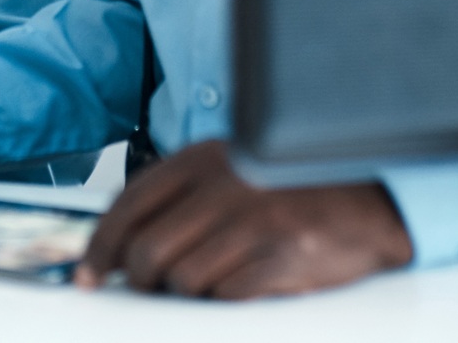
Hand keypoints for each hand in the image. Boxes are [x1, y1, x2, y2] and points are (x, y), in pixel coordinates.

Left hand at [74, 140, 411, 298]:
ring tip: (214, 277)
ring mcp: (253, 221)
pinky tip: (244, 282)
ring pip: (182, 280)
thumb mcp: (230, 169)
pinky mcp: (281, 256)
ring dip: (187, 291)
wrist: (369, 199)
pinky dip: (225, 299)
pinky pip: (225, 296)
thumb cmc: (290, 187)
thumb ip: (179, 197)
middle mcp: (224, 185)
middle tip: (149, 288)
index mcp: (203, 158)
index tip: (88, 275)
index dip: (100, 246)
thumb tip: (121, 247)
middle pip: (147, 251)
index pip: (129, 205)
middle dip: (139, 280)